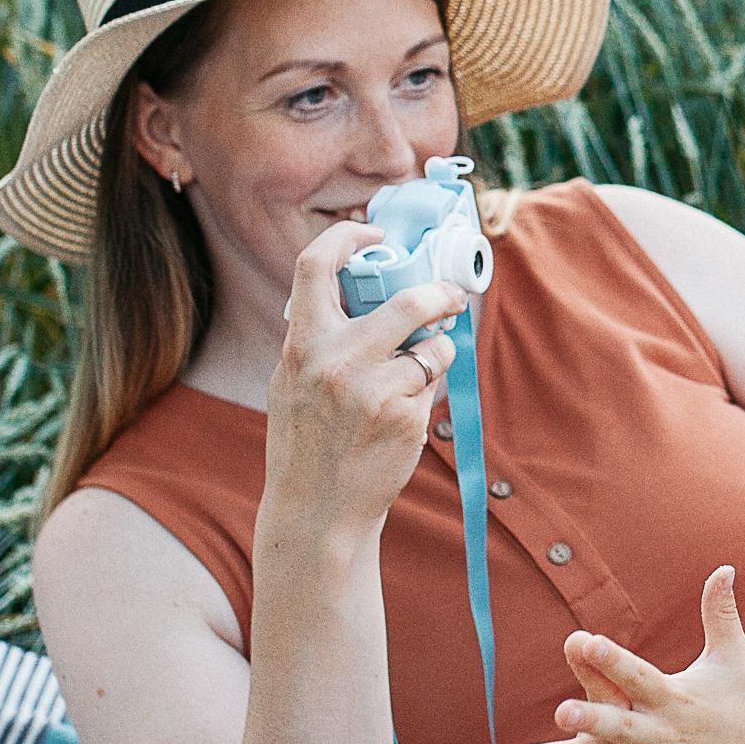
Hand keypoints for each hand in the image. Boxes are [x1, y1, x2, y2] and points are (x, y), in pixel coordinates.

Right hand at [264, 225, 464, 538]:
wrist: (317, 511)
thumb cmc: (306, 442)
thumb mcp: (292, 380)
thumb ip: (322, 338)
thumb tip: (372, 293)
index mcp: (302, 345)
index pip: (315, 266)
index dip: (347, 237)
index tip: (373, 232)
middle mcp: (336, 362)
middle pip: (407, 301)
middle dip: (439, 294)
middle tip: (451, 297)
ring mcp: (373, 391)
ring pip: (433, 348)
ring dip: (434, 355)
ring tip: (412, 379)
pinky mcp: (404, 418)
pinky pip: (434, 385)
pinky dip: (428, 392)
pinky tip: (403, 417)